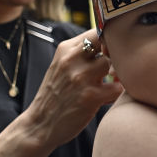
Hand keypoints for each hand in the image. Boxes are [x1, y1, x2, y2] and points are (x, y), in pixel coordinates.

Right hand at [22, 30, 122, 150]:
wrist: (39, 125)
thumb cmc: (55, 95)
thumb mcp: (61, 66)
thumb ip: (81, 54)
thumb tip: (110, 43)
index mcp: (65, 49)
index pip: (97, 31)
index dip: (110, 40)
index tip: (111, 52)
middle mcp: (72, 60)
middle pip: (108, 44)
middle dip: (115, 55)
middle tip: (114, 68)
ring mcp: (81, 77)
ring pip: (114, 65)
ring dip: (117, 75)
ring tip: (109, 84)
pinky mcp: (90, 96)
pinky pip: (117, 88)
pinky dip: (116, 93)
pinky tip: (107, 98)